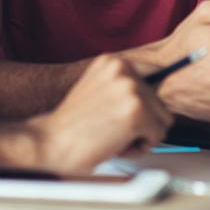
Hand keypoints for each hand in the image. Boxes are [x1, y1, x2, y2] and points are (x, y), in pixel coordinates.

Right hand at [27, 55, 172, 173]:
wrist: (47, 141)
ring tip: (112, 136)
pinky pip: (158, 136)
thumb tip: (156, 99)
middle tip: (110, 131)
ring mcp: (131, 88)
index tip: (117, 118)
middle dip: (141, 125)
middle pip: (160, 104)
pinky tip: (114, 144)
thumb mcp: (99, 92)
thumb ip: (123, 90)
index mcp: (114, 61)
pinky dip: (140, 148)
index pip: (151, 89)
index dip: (136, 111)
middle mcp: (124, 68)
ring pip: (162, 121)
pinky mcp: (136, 111)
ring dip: (141, 136)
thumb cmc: (71, 126)